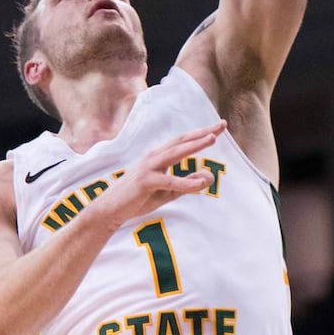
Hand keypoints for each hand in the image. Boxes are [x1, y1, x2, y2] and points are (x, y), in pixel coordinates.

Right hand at [94, 121, 225, 228]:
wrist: (111, 210)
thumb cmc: (138, 198)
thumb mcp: (168, 192)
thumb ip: (188, 183)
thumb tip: (210, 176)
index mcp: (159, 156)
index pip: (184, 141)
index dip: (202, 133)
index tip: (220, 126)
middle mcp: (154, 157)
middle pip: (182, 141)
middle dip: (203, 132)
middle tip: (222, 125)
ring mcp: (148, 168)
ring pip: (175, 153)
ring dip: (194, 145)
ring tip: (212, 139)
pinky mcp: (145, 182)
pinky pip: (169, 181)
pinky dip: (185, 182)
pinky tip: (200, 183)